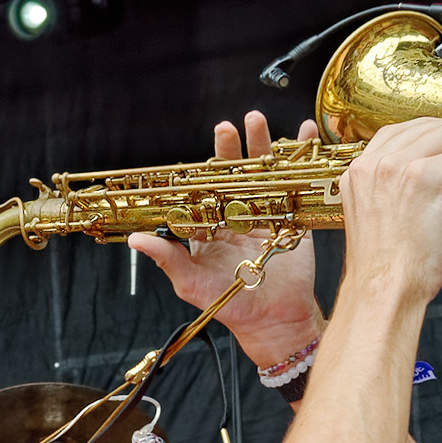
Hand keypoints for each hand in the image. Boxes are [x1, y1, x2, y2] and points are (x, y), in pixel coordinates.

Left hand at [129, 112, 322, 367]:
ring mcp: (268, 216)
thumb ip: (167, 259)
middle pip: (235, 173)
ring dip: (264, 146)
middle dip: (233, 148)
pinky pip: (298, 186)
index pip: (206, 188)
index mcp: (212, 225)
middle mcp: (238, 215)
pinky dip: (303, 160)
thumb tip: (135, 240)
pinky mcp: (294, 221)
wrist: (274, 321)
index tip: (203, 148)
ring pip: (265, 174)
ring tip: (258, 120)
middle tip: (231, 126)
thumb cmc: (229, 304)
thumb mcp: (191, 284)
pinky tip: (305, 136)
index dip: (205, 166)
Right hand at [336, 114, 441, 308]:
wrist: (383, 292)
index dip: (437, 127)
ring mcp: (396, 166)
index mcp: (360, 174)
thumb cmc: (391, 275)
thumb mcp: (404, 237)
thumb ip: (441, 230)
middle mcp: (374, 164)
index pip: (402, 135)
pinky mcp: (423, 176)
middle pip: (428, 126)